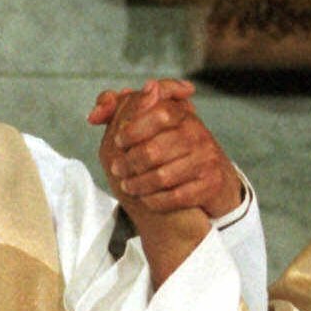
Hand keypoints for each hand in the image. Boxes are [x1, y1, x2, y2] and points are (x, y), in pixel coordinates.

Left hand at [90, 80, 242, 285]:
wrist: (214, 176)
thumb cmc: (177, 146)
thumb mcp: (157, 122)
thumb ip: (123, 110)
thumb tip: (95, 113)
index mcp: (184, 115)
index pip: (159, 114)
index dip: (133, 129)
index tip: (118, 140)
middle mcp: (199, 134)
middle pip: (154, 150)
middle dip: (128, 163)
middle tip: (116, 169)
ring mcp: (207, 159)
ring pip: (162, 176)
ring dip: (138, 184)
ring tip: (127, 185)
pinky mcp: (210, 184)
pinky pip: (176, 197)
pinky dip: (155, 200)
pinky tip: (146, 198)